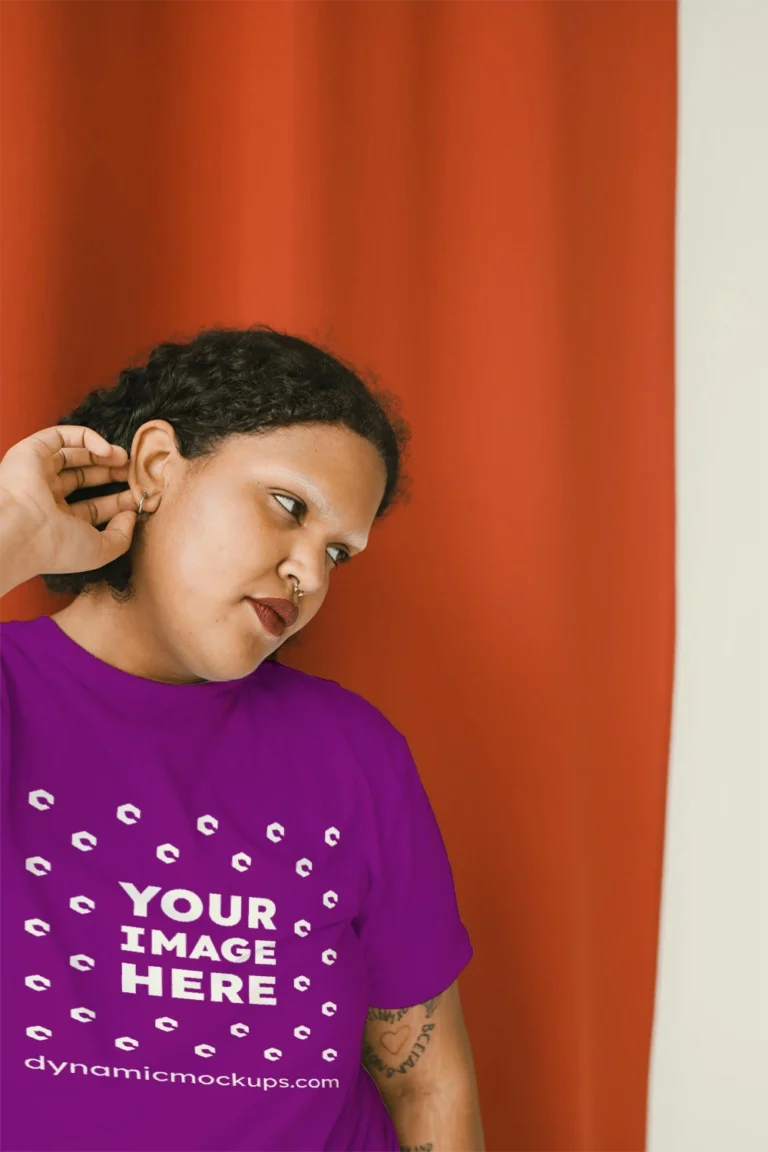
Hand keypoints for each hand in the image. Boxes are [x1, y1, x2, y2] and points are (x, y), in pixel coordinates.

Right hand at [0, 425, 138, 576]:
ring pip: (75, 455)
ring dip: (103, 454)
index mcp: (59, 523)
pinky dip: (87, 438)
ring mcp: (38, 473)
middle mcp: (46, 497)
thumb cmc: (57, 547)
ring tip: (125, 459)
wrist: (21, 531)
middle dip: (112, 474)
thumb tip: (131, 515)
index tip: (141, 497)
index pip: (94, 508)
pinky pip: (61, 436)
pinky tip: (107, 450)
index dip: (119, 501)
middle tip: (134, 473)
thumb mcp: (100, 550)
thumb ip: (121, 536)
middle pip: (85, 478)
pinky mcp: (31, 451)